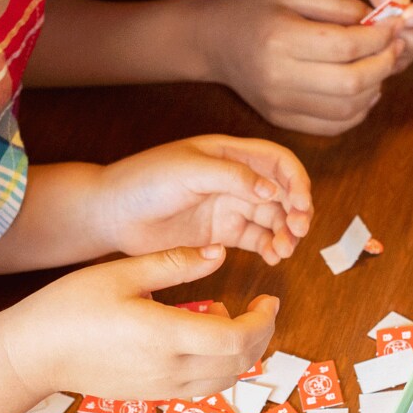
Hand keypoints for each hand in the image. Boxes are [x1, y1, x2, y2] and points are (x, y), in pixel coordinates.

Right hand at [6, 245, 279, 399]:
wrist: (33, 353)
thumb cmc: (71, 307)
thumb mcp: (122, 273)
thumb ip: (175, 264)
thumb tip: (219, 253)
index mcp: (166, 336)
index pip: (237, 339)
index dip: (263, 321)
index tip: (269, 299)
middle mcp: (170, 371)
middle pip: (239, 363)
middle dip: (262, 336)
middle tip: (263, 308)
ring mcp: (162, 389)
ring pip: (224, 380)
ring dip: (242, 353)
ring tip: (230, 319)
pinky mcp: (152, 396)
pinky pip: (202, 387)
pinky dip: (219, 367)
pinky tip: (204, 338)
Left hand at [100, 135, 311, 263]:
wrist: (111, 213)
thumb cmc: (144, 181)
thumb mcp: (190, 171)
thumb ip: (233, 177)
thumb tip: (274, 191)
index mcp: (230, 154)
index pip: (279, 162)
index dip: (297, 181)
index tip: (301, 204)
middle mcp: (235, 180)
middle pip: (282, 193)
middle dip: (297, 211)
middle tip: (298, 231)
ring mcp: (228, 208)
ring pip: (273, 220)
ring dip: (286, 234)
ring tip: (284, 251)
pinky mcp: (220, 235)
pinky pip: (256, 241)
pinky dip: (270, 248)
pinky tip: (273, 257)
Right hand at [194, 0, 407, 134]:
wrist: (211, 41)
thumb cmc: (253, 8)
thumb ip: (337, 4)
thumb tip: (381, 22)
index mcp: (281, 40)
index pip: (347, 47)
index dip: (380, 37)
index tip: (396, 24)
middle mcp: (279, 78)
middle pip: (351, 83)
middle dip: (384, 64)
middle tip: (395, 46)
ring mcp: (280, 106)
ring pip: (347, 110)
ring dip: (375, 89)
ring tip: (381, 65)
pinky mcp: (282, 121)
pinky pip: (332, 126)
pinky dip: (358, 111)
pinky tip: (365, 90)